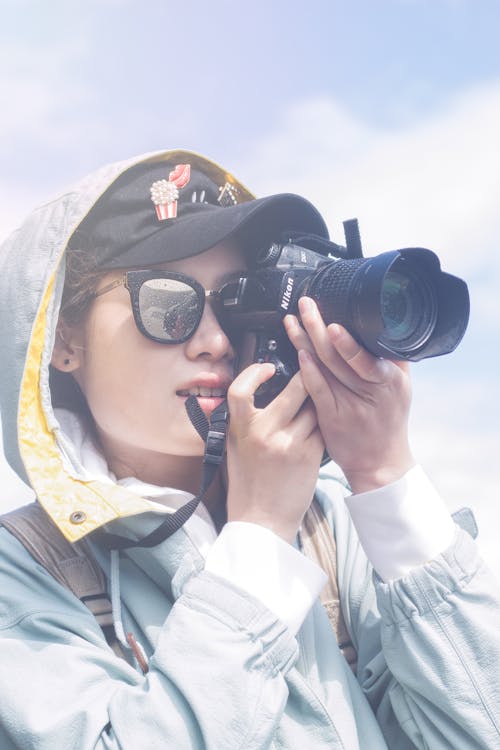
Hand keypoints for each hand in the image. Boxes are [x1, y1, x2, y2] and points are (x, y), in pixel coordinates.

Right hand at [225, 362, 324, 542]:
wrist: (261, 520)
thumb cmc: (248, 483)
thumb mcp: (236, 447)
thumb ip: (244, 420)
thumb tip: (257, 390)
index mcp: (240, 428)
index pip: (239, 390)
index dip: (253, 372)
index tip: (267, 367)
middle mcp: (263, 432)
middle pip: (296, 390)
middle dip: (307, 379)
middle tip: (311, 376)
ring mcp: (288, 442)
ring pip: (315, 409)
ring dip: (318, 407)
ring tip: (315, 411)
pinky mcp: (309, 455)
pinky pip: (323, 429)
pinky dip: (323, 428)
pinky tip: (318, 433)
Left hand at [283, 297, 414, 493]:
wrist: (381, 463)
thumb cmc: (389, 422)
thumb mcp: (401, 388)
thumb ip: (391, 360)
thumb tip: (381, 328)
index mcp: (392, 381)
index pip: (368, 356)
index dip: (347, 341)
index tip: (333, 323)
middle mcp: (372, 392)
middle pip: (339, 356)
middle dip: (319, 327)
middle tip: (305, 305)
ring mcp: (350, 406)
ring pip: (324, 369)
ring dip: (305, 343)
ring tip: (292, 322)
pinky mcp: (332, 418)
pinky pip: (317, 391)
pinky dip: (307, 372)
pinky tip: (297, 355)